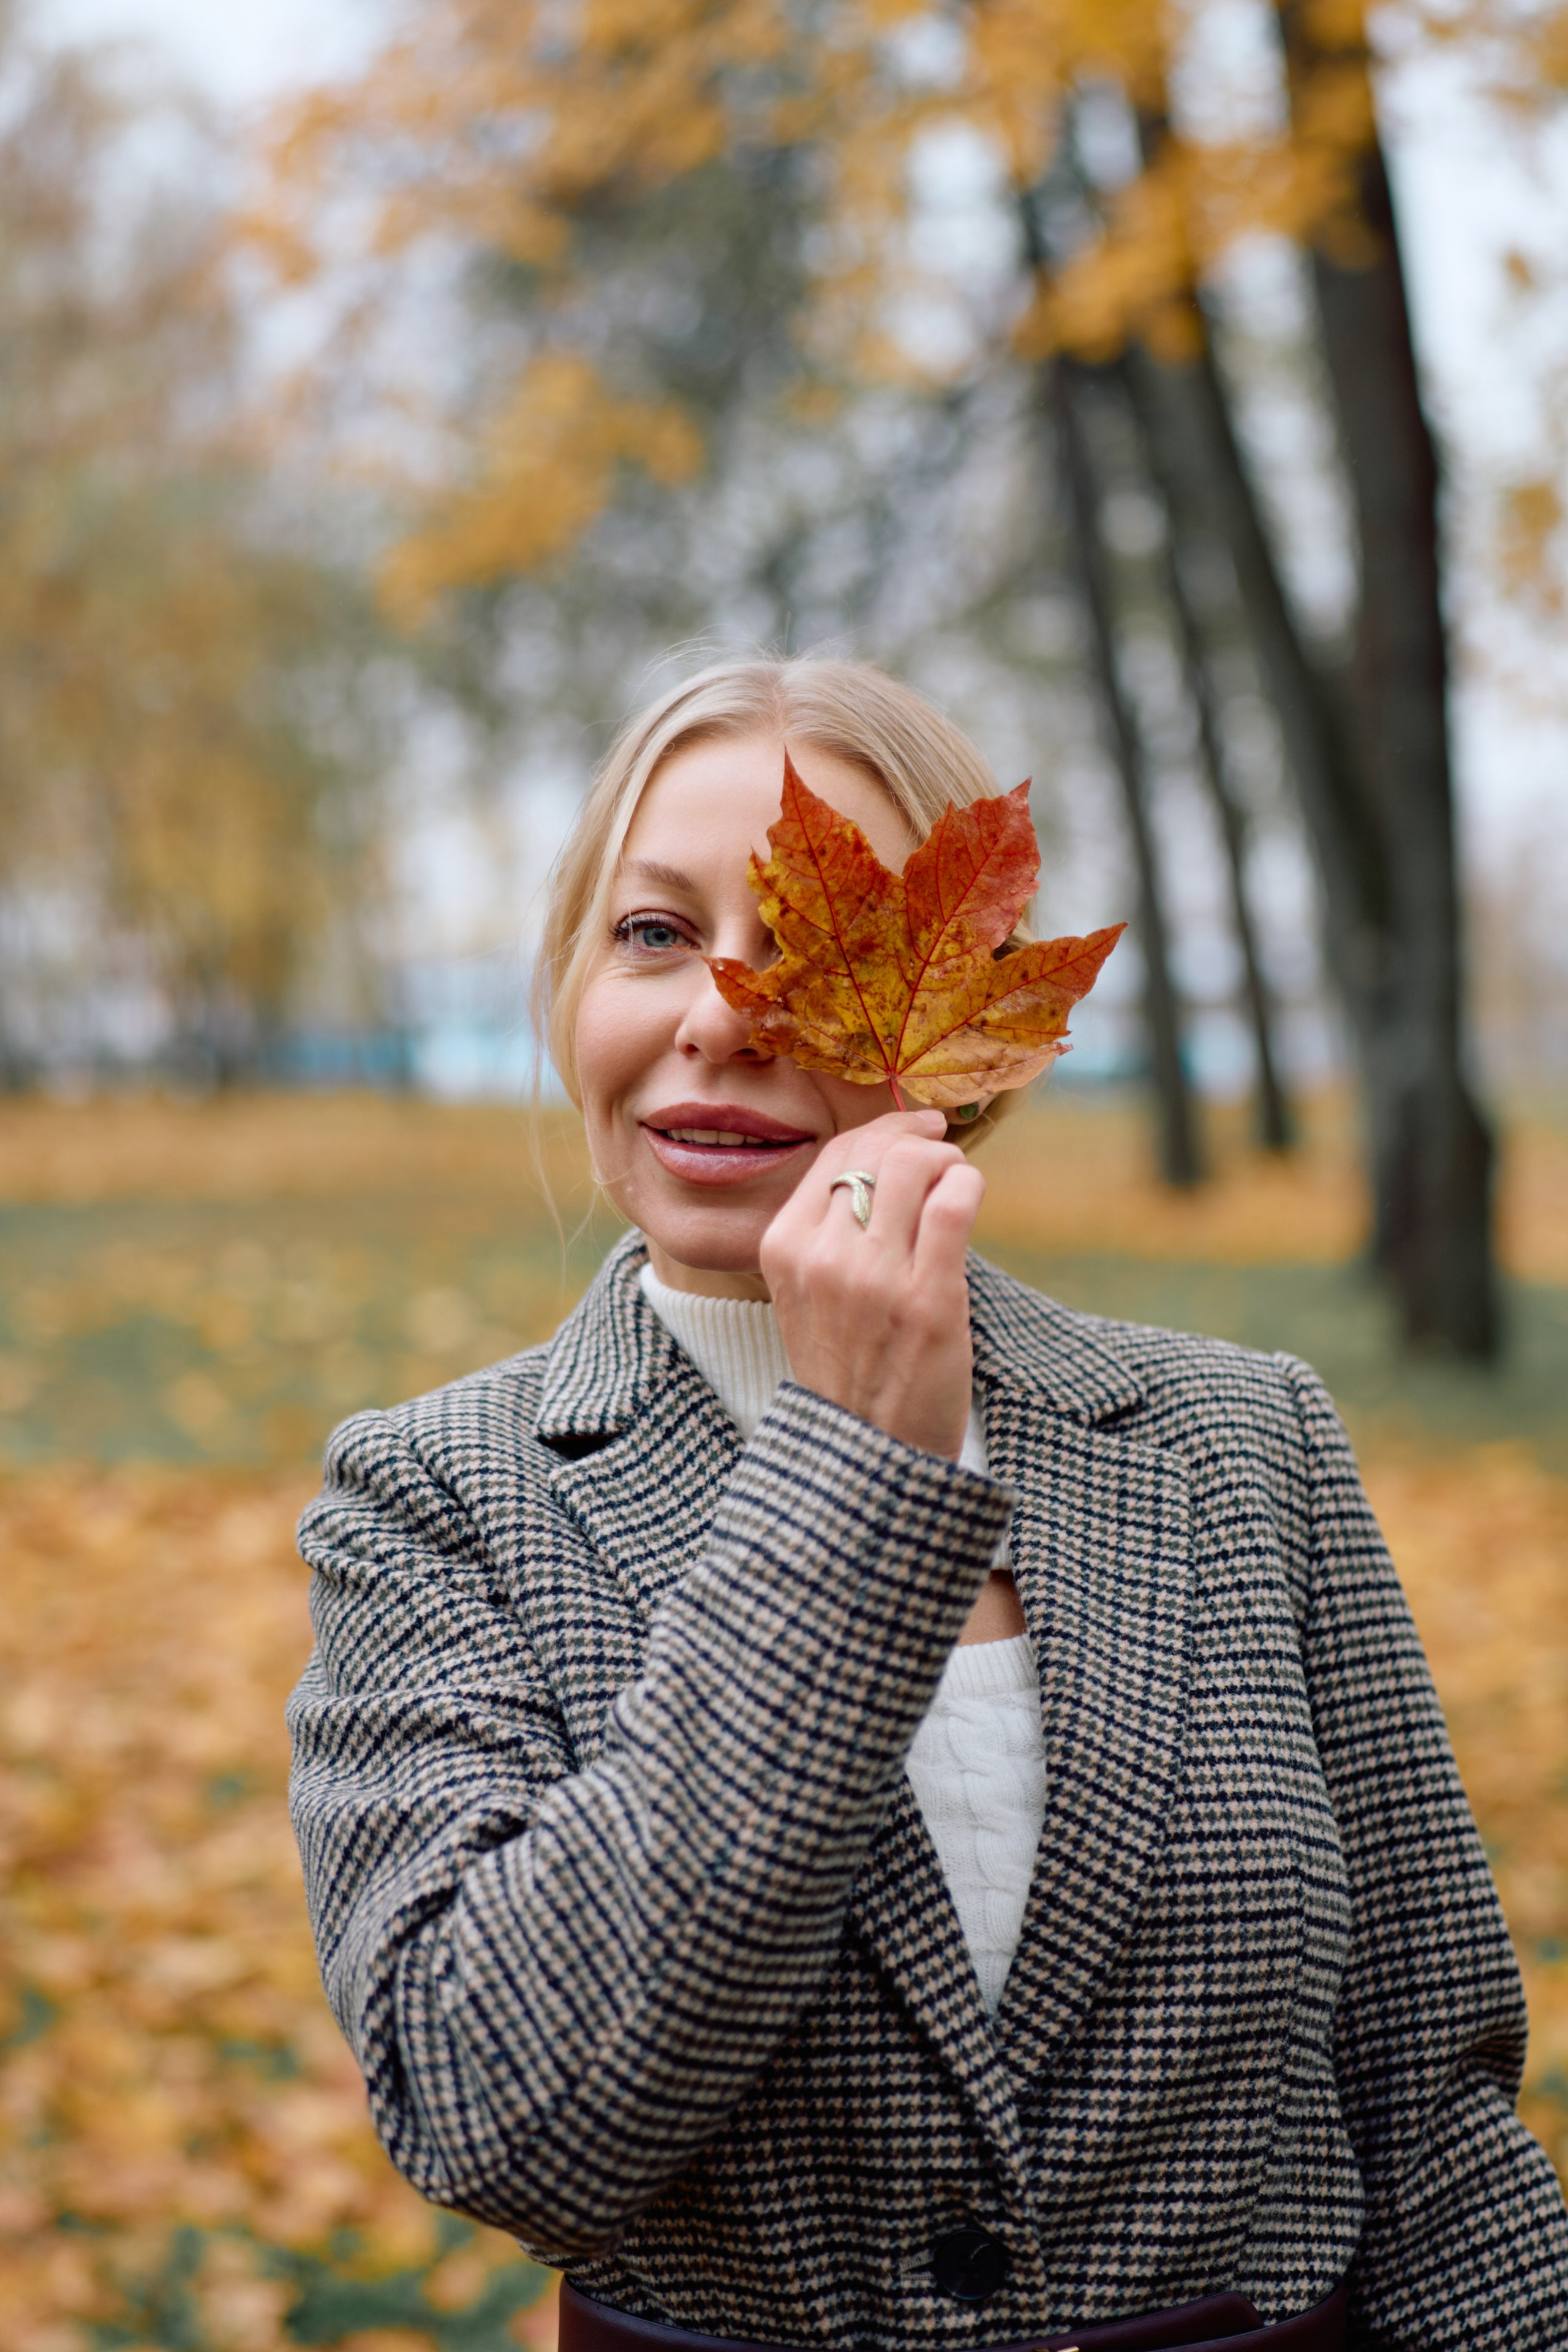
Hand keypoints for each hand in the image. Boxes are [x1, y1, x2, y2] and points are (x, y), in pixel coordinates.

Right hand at [759, 1110, 983, 1459]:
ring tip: (957, 1183)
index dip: (884, 1129)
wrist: (864, 1453)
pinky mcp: (928, 1300)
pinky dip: (969, 1186)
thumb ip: (829, 1233)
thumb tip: (889, 1160)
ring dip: (948, 1161)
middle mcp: (821, 1257)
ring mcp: (874, 1278)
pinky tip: (970, 1199)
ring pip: (915, 1166)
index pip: (835, 1154)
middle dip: (920, 1139)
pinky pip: (954, 1205)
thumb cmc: (847, 1369)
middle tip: (945, 1152)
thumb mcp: (807, 1295)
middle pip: (877, 1151)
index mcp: (783, 1248)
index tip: (916, 1128)